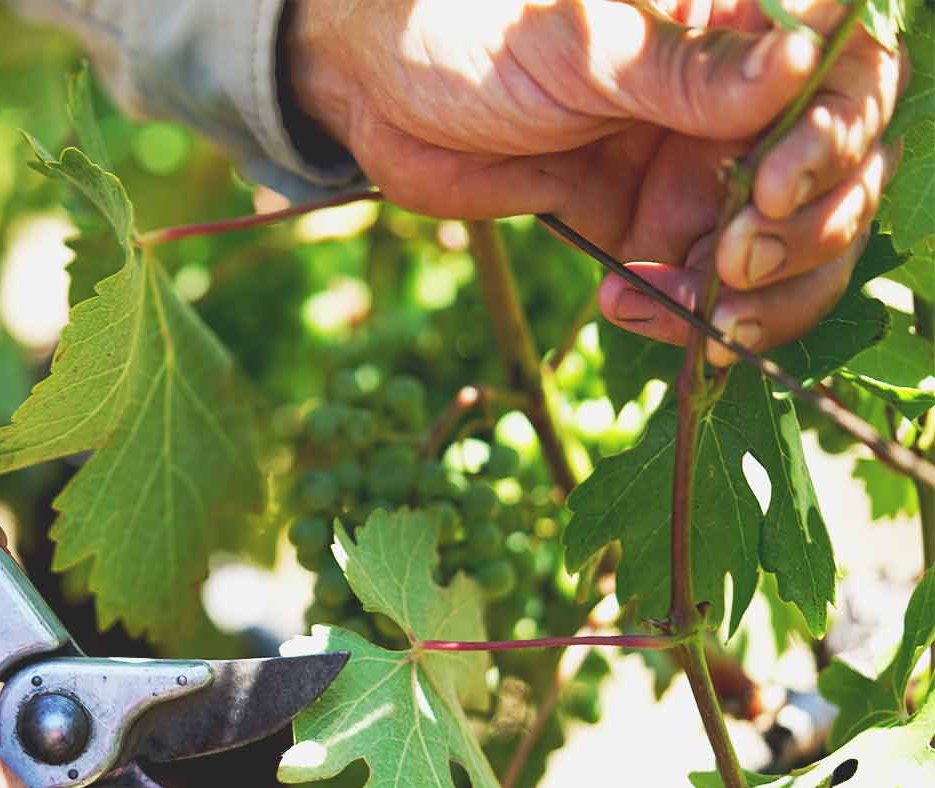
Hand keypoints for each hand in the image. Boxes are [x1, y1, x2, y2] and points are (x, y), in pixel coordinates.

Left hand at [286, 0, 905, 363]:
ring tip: (696, 313)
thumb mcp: (582, 45)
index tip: (771, 190)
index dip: (836, 142)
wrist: (378, 90)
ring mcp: (694, 170)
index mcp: (738, 28)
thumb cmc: (475, 30)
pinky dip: (684, 315)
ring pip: (781, 249)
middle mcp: (735, 103)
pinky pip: (701, 287)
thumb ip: (688, 71)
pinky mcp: (647, 230)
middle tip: (733, 265)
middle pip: (836, 180)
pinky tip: (630, 306)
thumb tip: (804, 60)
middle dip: (805, 238)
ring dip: (756, 297)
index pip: (852, 80)